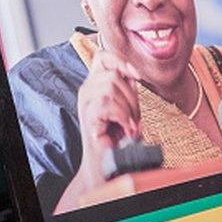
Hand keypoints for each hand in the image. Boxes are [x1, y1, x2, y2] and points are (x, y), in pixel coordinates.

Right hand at [66, 51, 141, 199]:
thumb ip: (127, 90)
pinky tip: (125, 128)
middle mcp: (87, 90)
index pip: (103, 57)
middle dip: (131, 96)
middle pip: (114, 74)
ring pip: (112, 87)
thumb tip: (134, 77)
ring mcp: (85, 102)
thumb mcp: (126, 107)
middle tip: (132, 117)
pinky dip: (123, 117)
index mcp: (95, 84)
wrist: (106, 164)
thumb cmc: (118, 137)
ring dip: (128, 108)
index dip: (120, 61)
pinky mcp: (87, 115)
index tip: (136, 76)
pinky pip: (108, 103)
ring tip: (128, 124)